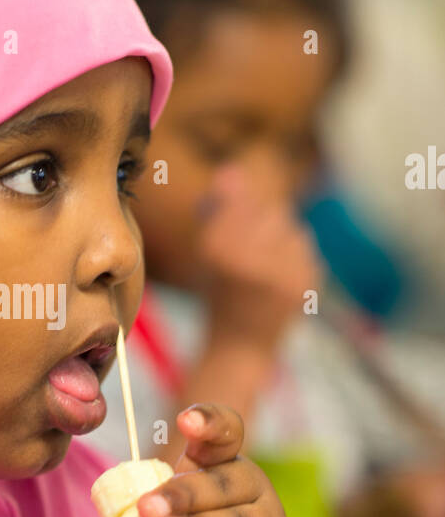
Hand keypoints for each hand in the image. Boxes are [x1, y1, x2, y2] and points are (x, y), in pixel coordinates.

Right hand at [197, 165, 319, 349]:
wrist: (241, 346)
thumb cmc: (219, 294)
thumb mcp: (210, 250)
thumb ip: (222, 209)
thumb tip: (232, 170)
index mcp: (219, 251)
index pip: (240, 203)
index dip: (237, 209)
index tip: (231, 229)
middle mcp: (251, 260)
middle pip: (271, 211)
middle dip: (263, 223)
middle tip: (252, 248)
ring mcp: (282, 274)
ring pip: (293, 229)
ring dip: (281, 240)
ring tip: (266, 267)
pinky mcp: (306, 285)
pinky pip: (307, 250)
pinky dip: (295, 259)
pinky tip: (280, 280)